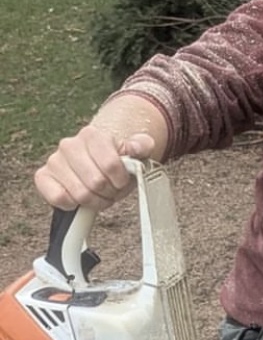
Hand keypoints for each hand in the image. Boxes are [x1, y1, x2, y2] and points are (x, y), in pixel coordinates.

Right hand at [34, 125, 156, 212]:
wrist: (95, 163)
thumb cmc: (115, 162)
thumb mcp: (134, 153)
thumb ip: (141, 146)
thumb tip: (139, 147)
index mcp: (92, 135)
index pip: (111, 165)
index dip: (121, 180)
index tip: (122, 181)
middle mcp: (69, 145)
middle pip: (96, 182)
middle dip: (109, 193)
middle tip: (110, 190)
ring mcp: (54, 161)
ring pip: (80, 194)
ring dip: (95, 201)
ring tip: (98, 194)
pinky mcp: (43, 177)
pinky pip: (59, 198)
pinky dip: (73, 205)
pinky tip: (80, 199)